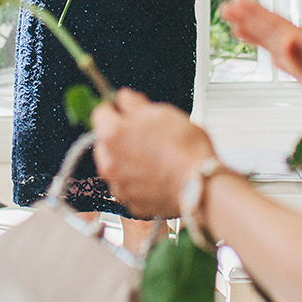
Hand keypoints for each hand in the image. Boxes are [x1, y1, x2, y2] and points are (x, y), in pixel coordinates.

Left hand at [91, 88, 215, 216]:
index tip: (125, 110)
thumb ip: (135, 103)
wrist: (201, 184)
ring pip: (115, 165)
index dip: (116, 109)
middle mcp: (109, 163)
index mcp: (112, 135)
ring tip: (153, 156)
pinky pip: (128, 186)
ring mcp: (119, 185)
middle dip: (120, 136)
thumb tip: (125, 99)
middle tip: (144, 134)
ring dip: (127, 159)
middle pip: (105, 141)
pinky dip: (137, 180)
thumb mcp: (162, 112)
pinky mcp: (132, 203)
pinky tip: (156, 174)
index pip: (100, 113)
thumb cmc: (185, 150)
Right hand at [222, 0, 301, 151]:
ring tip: (243, 27)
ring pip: (288, 45)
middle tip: (228, 7)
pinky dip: (283, 58)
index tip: (232, 5)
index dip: (255, 18)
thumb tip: (285, 42)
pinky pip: (298, 65)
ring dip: (265, 36)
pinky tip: (278, 59)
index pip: (280, 29)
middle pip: (281, 31)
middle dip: (254, 19)